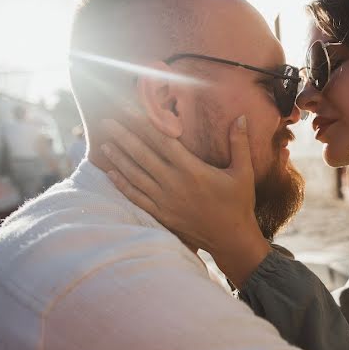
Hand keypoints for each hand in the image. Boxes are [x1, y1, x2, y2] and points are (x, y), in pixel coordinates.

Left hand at [99, 111, 270, 286]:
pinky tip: (111, 174)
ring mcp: (166, 201)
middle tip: (107, 122)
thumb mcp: (243, 172)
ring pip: (136, 176)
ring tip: (105, 144)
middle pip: (143, 156)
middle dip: (124, 137)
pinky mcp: (162, 215)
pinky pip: (137, 198)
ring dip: (119, 159)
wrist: (232, 239)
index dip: (145, 124)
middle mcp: (175, 184)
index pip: (163, 141)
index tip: (130, 110)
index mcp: (193, 170)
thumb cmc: (239, 204)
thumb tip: (242, 117)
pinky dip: (123, 185)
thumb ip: (239, 143)